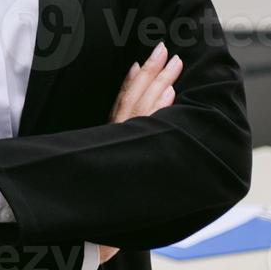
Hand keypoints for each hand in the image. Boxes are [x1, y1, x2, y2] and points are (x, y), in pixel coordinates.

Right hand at [96, 41, 181, 263]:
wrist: (94, 220)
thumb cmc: (104, 192)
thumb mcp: (103, 158)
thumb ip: (111, 144)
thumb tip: (119, 134)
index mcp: (111, 132)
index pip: (123, 98)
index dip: (133, 78)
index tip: (141, 59)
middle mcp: (119, 132)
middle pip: (137, 94)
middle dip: (152, 70)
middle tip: (166, 49)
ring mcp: (130, 139)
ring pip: (148, 104)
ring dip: (162, 81)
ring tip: (176, 63)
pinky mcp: (139, 149)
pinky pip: (153, 124)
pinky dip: (162, 107)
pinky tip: (173, 94)